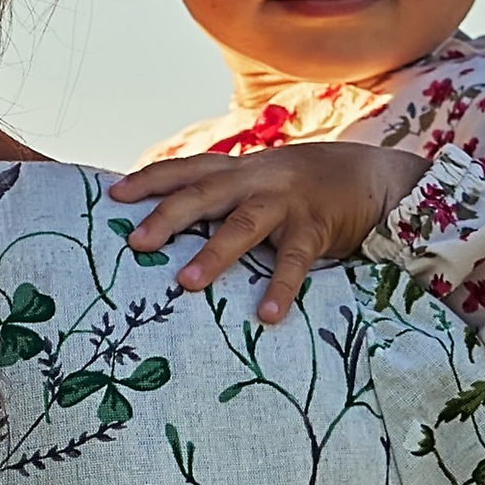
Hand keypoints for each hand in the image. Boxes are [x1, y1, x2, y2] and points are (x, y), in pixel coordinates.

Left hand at [111, 142, 424, 326]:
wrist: (371, 175)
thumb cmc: (303, 188)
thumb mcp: (258, 182)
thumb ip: (222, 198)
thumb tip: (168, 225)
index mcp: (237, 171)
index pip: (186, 169)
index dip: (150, 179)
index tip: (113, 194)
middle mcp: (257, 180)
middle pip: (205, 193)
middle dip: (169, 216)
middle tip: (137, 243)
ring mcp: (286, 201)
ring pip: (244, 225)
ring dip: (215, 253)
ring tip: (187, 282)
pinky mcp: (316, 226)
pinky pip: (295, 261)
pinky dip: (282, 288)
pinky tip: (268, 315)